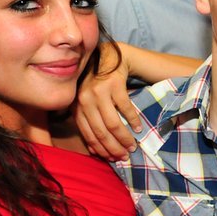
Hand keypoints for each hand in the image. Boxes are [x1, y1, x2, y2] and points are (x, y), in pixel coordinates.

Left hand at [74, 42, 139, 160]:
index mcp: (77, 107)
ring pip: (113, 123)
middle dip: (114, 148)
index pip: (88, 135)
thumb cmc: (96, 83)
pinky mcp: (114, 84)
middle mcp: (85, 100)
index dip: (101, 150)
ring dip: (124, 137)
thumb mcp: (86, 101)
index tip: (113, 159)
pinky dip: (133, 120)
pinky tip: (139, 128)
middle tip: (126, 156)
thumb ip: (88, 121)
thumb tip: (94, 149)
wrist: (106, 57)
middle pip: (101, 132)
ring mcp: (99, 91)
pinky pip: (125, 107)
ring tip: (132, 146)